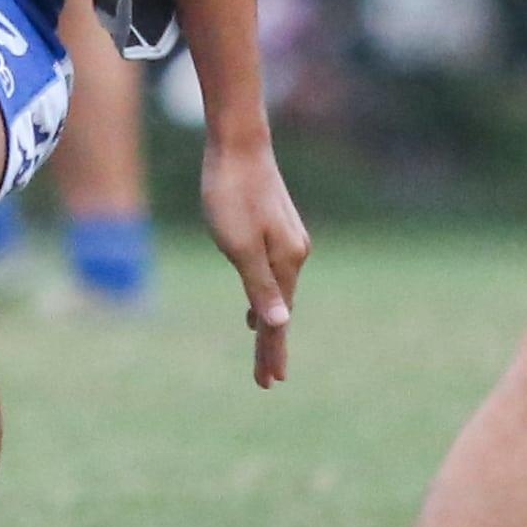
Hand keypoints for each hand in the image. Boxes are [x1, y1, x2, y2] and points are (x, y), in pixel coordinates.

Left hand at [201, 133, 310, 388]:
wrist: (239, 143)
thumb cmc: (232, 194)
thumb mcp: (240, 246)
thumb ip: (261, 286)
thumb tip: (281, 324)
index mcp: (286, 262)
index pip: (279, 320)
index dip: (272, 352)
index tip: (271, 382)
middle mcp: (294, 254)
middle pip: (282, 309)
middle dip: (272, 345)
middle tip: (268, 380)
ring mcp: (288, 240)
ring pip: (279, 292)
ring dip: (270, 323)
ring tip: (263, 350)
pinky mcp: (277, 228)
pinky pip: (275, 275)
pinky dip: (267, 297)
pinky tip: (257, 305)